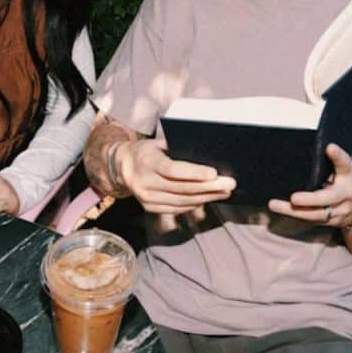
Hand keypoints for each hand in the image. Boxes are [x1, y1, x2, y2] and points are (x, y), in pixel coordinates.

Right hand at [117, 138, 234, 213]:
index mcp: (146, 161)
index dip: (194, 173)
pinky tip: (208, 198)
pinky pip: (177, 208)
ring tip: (225, 192)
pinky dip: (195, 204)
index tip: (214, 173)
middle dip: (209, 187)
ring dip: (206, 197)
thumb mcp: (158, 144)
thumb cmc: (147, 151)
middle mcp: (144, 182)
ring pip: (182, 201)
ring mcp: (146, 198)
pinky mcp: (150, 207)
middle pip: (181, 188)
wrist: (122, 166)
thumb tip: (209, 155)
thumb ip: (178, 150)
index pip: (172, 169)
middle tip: (230, 184)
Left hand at [267, 143, 351, 226]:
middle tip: (293, 198)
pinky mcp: (328, 223)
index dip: (338, 156)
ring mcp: (337, 213)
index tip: (330, 148)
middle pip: (327, 199)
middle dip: (309, 200)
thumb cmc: (351, 183)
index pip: (345, 165)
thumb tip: (324, 147)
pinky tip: (279, 209)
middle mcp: (345, 197)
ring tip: (274, 205)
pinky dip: (295, 215)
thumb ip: (336, 160)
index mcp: (349, 178)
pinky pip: (310, 219)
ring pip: (315, 215)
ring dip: (293, 211)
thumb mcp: (347, 169)